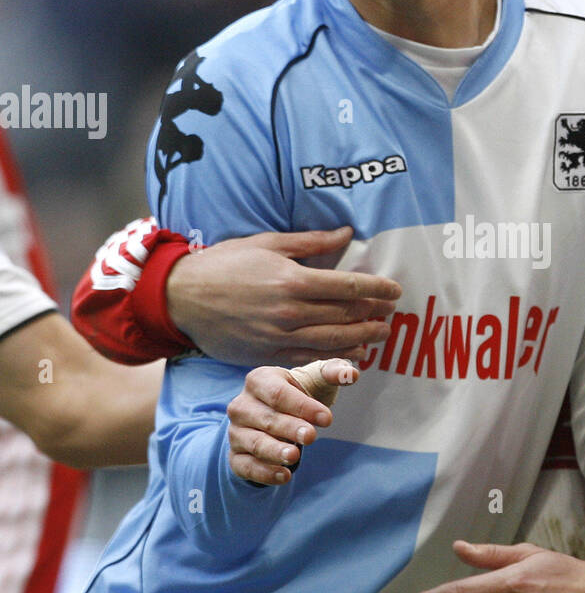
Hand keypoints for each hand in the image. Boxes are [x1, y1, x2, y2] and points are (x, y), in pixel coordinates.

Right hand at [167, 226, 401, 365]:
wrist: (182, 296)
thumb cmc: (224, 263)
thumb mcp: (267, 243)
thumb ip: (311, 242)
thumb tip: (347, 233)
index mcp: (292, 279)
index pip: (348, 287)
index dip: (376, 289)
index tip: (395, 290)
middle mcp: (289, 311)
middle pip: (345, 315)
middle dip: (374, 314)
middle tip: (393, 312)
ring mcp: (279, 336)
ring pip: (333, 340)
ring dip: (362, 338)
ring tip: (381, 335)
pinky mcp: (268, 354)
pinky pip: (310, 359)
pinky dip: (336, 358)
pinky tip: (353, 355)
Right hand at [228, 358, 357, 485]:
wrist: (272, 416)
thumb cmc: (297, 393)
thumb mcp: (314, 379)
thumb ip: (334, 373)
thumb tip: (351, 375)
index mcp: (259, 380)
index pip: (279, 393)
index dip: (303, 406)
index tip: (328, 419)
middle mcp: (242, 406)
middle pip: (267, 418)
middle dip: (290, 428)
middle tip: (311, 437)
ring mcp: (236, 432)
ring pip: (255, 443)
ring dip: (274, 451)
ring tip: (294, 457)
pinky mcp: (236, 456)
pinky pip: (247, 466)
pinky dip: (265, 473)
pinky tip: (285, 476)